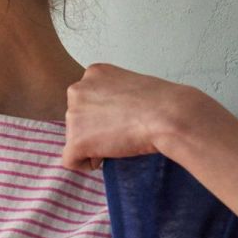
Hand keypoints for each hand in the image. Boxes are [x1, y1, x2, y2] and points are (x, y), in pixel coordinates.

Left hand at [59, 63, 195, 172]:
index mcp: (93, 73)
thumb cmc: (161, 102)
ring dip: (93, 145)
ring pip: (74, 138)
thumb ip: (112, 96)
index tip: (121, 119)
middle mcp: (77, 90)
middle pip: (77, 119)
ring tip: (119, 141)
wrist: (167, 115)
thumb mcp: (131, 86)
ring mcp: (73, 115)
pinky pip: (70, 160)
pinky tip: (105, 158)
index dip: (102, 115)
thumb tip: (108, 115)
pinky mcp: (75, 140)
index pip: (85, 100)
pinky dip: (85, 164)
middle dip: (94, 130)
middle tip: (120, 132)